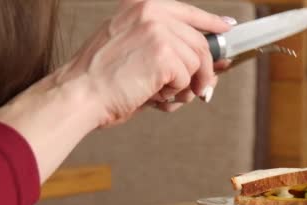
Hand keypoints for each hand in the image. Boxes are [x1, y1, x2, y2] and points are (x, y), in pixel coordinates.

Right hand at [53, 0, 233, 127]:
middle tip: (201, 90)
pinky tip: (154, 93)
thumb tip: (216, 62)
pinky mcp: (164, 54)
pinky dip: (175, 93)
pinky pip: (188, 78)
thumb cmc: (104, 80)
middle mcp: (151, 12)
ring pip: (197, 63)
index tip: (226, 28)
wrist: (80, 94)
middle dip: (203, 71)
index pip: (189, 12)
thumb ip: (172, 49)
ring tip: (162, 93)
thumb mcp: (136, 50)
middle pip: (200, 43)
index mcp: (142, 6)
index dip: (211, 23)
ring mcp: (158, 31)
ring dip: (185, 86)